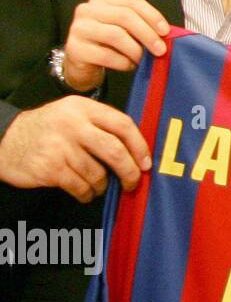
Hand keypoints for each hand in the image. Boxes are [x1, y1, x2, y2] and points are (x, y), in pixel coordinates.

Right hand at [0, 96, 152, 202]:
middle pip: (114, 150)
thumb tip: (136, 150)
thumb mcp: (72, 114)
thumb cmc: (47, 129)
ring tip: (99, 186)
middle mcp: (72, 124)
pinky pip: (80, 186)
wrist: (4, 140)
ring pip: (97, 173)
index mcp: (83, 108)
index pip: (122, 124)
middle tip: (133, 182)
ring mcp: (60, 146)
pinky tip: (85, 192)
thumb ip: (100, 125)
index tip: (146, 162)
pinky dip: (87, 193)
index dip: (139, 145)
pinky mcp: (50, 168)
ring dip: (102, 185)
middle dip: (129, 171)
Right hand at [63, 0, 170, 91]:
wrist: (82, 63)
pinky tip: (129, 66)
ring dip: (136, 50)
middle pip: (124, 16)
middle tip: (160, 50)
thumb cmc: (108, 44)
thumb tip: (166, 34)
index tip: (165, 31)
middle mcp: (87, 10)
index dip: (152, 15)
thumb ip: (141, 25)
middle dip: (147, 34)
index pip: (131, 1)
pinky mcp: (75, 49)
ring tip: (143, 59)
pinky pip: (106, 55)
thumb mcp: (124, 29)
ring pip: (116, 35)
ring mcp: (78, 29)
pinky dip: (123, 62)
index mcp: (101, 0)